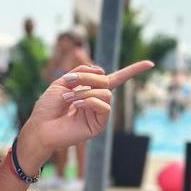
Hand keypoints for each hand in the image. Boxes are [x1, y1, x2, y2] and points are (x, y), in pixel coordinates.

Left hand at [22, 60, 155, 159]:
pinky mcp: (98, 125)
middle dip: (86, 78)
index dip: (132, 71)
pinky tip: (75, 107)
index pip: (115, 79)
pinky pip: (104, 106)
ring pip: (105, 93)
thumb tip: (100, 69)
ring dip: (84, 92)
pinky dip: (88, 102)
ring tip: (67, 99)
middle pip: (105, 81)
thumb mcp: (61, 83)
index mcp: (90, 90)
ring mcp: (99, 114)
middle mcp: (98, 101)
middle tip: (68, 82)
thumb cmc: (47, 107)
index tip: (150, 64)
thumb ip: (80, 72)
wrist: (40, 127)